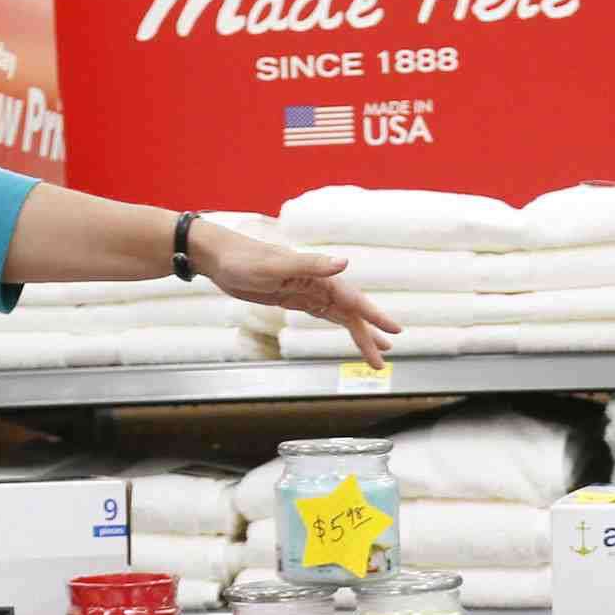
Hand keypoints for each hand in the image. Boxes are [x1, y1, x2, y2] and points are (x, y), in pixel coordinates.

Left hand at [188, 221, 400, 364]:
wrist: (220, 257)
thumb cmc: (243, 259)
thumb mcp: (275, 265)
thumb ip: (311, 265)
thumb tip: (344, 263)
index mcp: (319, 276)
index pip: (353, 300)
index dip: (374, 317)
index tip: (394, 331)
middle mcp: (318, 283)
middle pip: (351, 313)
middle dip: (369, 335)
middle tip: (385, 358)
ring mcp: (308, 291)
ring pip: (341, 317)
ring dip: (359, 334)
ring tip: (376, 355)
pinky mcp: (296, 298)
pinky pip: (325, 314)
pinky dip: (340, 325)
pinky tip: (350, 331)